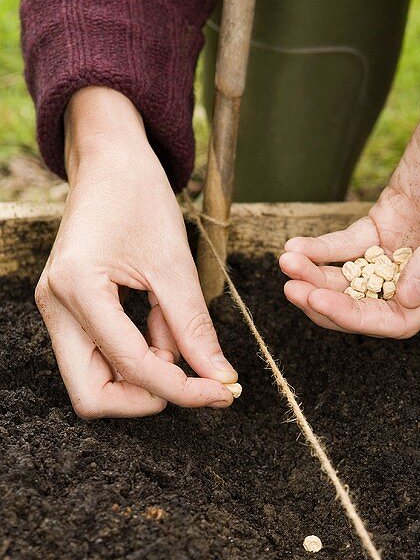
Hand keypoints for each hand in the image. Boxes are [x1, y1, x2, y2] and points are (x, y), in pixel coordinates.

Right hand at [35, 87, 238, 418]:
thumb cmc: (139, 197)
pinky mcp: (70, 312)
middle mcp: (57, 306)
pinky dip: (139, 358)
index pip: (132, 366)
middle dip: (147, 399)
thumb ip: (195, 328)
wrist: (110, 160)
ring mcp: (58, 311)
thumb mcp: (176, 265)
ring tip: (175, 337)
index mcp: (78, 288)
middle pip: (93, 396)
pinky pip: (102, 359)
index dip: (182, 389)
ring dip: (144, 378)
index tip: (223, 392)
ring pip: (94, 384)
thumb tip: (220, 378)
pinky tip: (163, 330)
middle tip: (195, 384)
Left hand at [280, 59, 419, 337]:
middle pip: (372, 304)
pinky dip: (322, 249)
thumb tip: (408, 299)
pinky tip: (295, 246)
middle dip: (329, 300)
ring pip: (356, 277)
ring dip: (320, 275)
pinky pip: (350, 245)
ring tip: (287, 261)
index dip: (358, 318)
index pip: (401, 318)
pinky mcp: (389, 217)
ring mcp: (407, 241)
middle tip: (291, 287)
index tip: (319, 301)